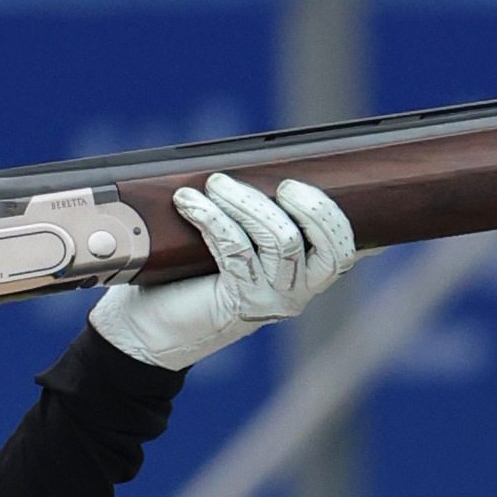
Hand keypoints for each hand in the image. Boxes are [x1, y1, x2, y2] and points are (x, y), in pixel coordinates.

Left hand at [90, 173, 356, 371]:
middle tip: (280, 183)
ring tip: (215, 184)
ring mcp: (270, 299)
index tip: (301, 184)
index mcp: (307, 275)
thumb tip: (274, 173)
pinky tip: (189, 202)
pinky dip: (212, 217)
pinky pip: (236, 248)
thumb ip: (262, 219)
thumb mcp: (239, 244)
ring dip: (248, 202)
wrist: (150, 324)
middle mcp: (297, 292)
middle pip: (328, 246)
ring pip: (283, 241)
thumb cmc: (193, 275)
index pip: (346, 250)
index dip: (335, 217)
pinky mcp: (238, 300)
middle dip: (309, 205)